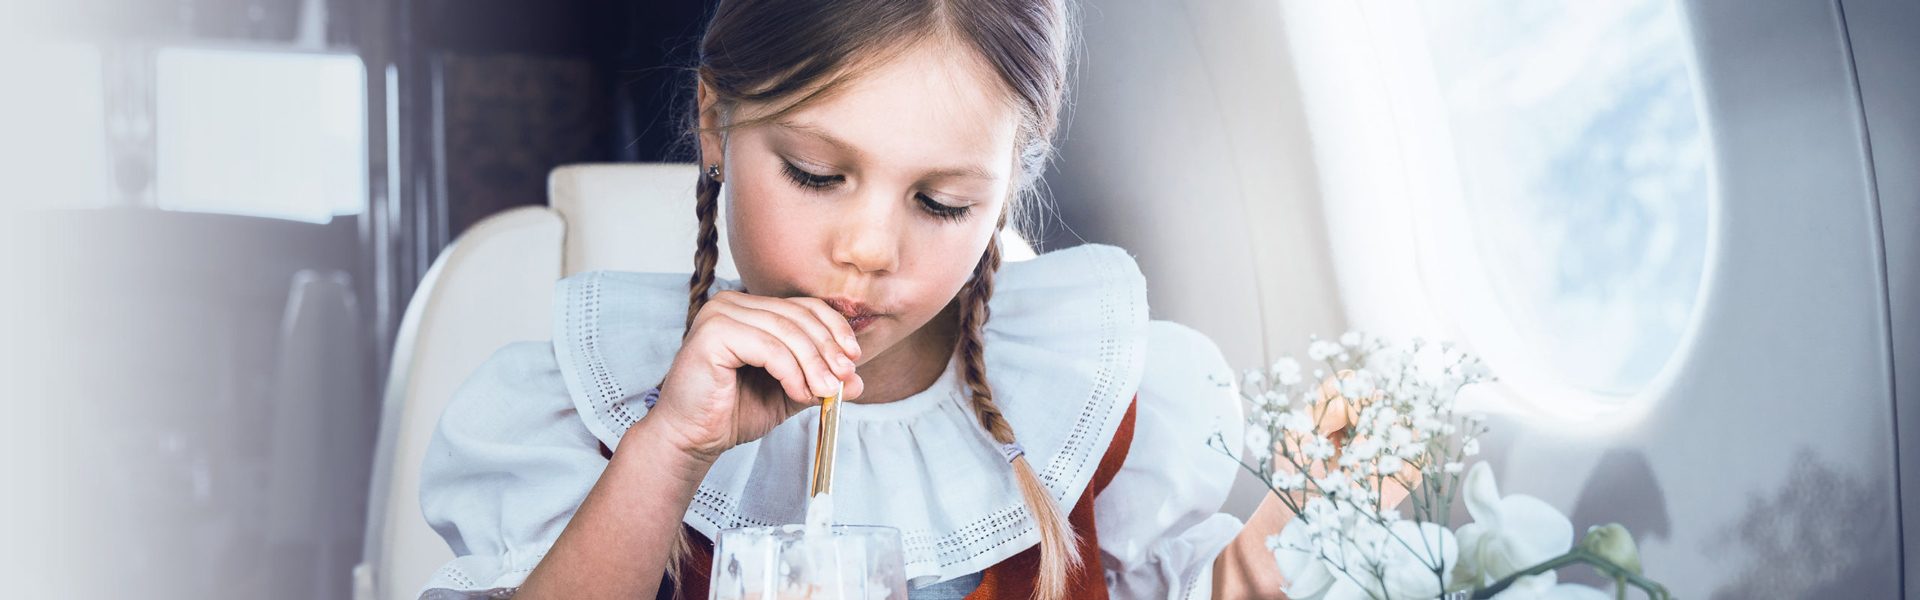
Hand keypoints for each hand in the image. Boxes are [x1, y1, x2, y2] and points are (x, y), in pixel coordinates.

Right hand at [641, 291, 867, 461]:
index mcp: (750, 308)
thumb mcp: (789, 392)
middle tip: (845, 379)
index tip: (854, 359)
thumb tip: (858, 380)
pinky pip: (768, 348)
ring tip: (826, 392)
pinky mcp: (713, 333)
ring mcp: (719, 314)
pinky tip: (799, 393)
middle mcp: (732, 303)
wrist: (692, 438)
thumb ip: (819, 381)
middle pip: (798, 316)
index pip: (804, 306)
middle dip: (828, 349)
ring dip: (813, 364)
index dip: (834, 329)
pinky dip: (792, 372)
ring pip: (786, 332)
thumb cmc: (732, 413)